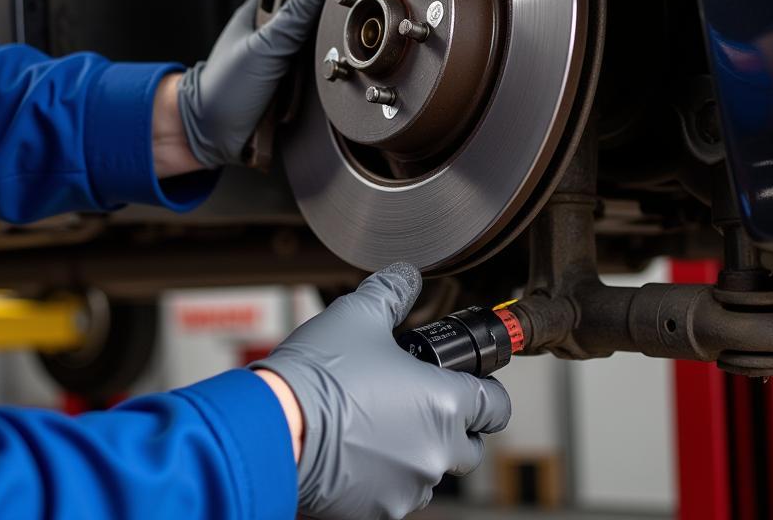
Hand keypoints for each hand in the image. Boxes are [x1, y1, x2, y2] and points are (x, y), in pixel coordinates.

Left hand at [176, 0, 330, 167]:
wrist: (211, 136)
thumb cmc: (224, 88)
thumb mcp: (263, 47)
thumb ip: (292, 16)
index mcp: (259, 12)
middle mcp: (272, 31)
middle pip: (312, 13)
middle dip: (324, 20)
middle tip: (333, 25)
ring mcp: (282, 57)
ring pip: (318, 44)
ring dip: (323, 52)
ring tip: (322, 59)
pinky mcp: (291, 82)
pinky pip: (317, 73)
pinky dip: (319, 77)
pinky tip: (320, 81)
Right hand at [252, 263, 510, 519]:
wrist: (276, 424)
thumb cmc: (321, 372)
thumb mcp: (359, 314)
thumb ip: (392, 291)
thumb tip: (405, 275)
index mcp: (444, 404)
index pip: (496, 405)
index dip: (486, 388)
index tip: (470, 380)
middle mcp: (435, 452)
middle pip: (469, 444)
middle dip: (452, 423)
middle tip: (418, 399)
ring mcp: (407, 487)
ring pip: (430, 469)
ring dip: (416, 449)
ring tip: (379, 420)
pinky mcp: (376, 510)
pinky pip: (395, 492)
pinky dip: (385, 473)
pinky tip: (357, 446)